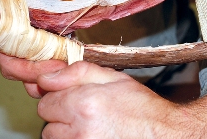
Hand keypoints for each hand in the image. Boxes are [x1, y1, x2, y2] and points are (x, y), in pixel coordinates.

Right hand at [0, 0, 82, 96]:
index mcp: (3, 25)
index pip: (9, 59)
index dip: (29, 68)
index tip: (55, 65)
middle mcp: (15, 36)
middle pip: (24, 70)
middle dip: (46, 76)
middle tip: (72, 71)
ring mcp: (31, 36)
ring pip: (39, 65)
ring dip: (57, 70)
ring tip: (78, 69)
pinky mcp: (47, 33)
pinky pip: (54, 52)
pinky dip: (65, 58)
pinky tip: (81, 58)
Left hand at [37, 62, 187, 137]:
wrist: (162, 134)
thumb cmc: (140, 107)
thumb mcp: (112, 78)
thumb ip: (75, 73)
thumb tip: (44, 77)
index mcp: (83, 104)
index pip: (45, 102)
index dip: (59, 98)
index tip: (74, 99)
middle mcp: (78, 131)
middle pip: (47, 123)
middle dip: (61, 115)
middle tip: (86, 112)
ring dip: (66, 132)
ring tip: (92, 126)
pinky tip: (93, 135)